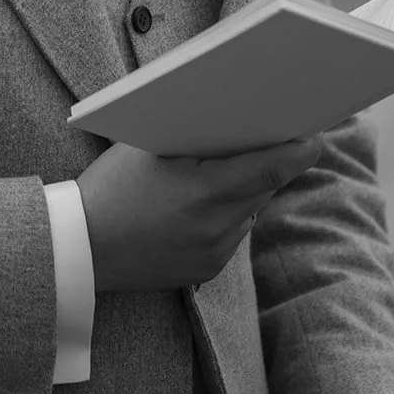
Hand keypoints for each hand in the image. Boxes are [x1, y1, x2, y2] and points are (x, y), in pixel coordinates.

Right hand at [76, 135, 322, 291]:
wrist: (77, 251)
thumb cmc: (109, 188)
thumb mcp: (148, 149)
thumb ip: (196, 137)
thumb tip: (239, 121)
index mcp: (203, 193)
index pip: (269, 169)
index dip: (298, 151)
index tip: (316, 135)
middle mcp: (215, 229)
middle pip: (263, 188)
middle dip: (268, 163)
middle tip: (273, 135)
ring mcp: (213, 254)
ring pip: (249, 211)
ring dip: (245, 189)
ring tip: (223, 168)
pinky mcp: (206, 271)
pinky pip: (232, 233)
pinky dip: (226, 214)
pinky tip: (201, 201)